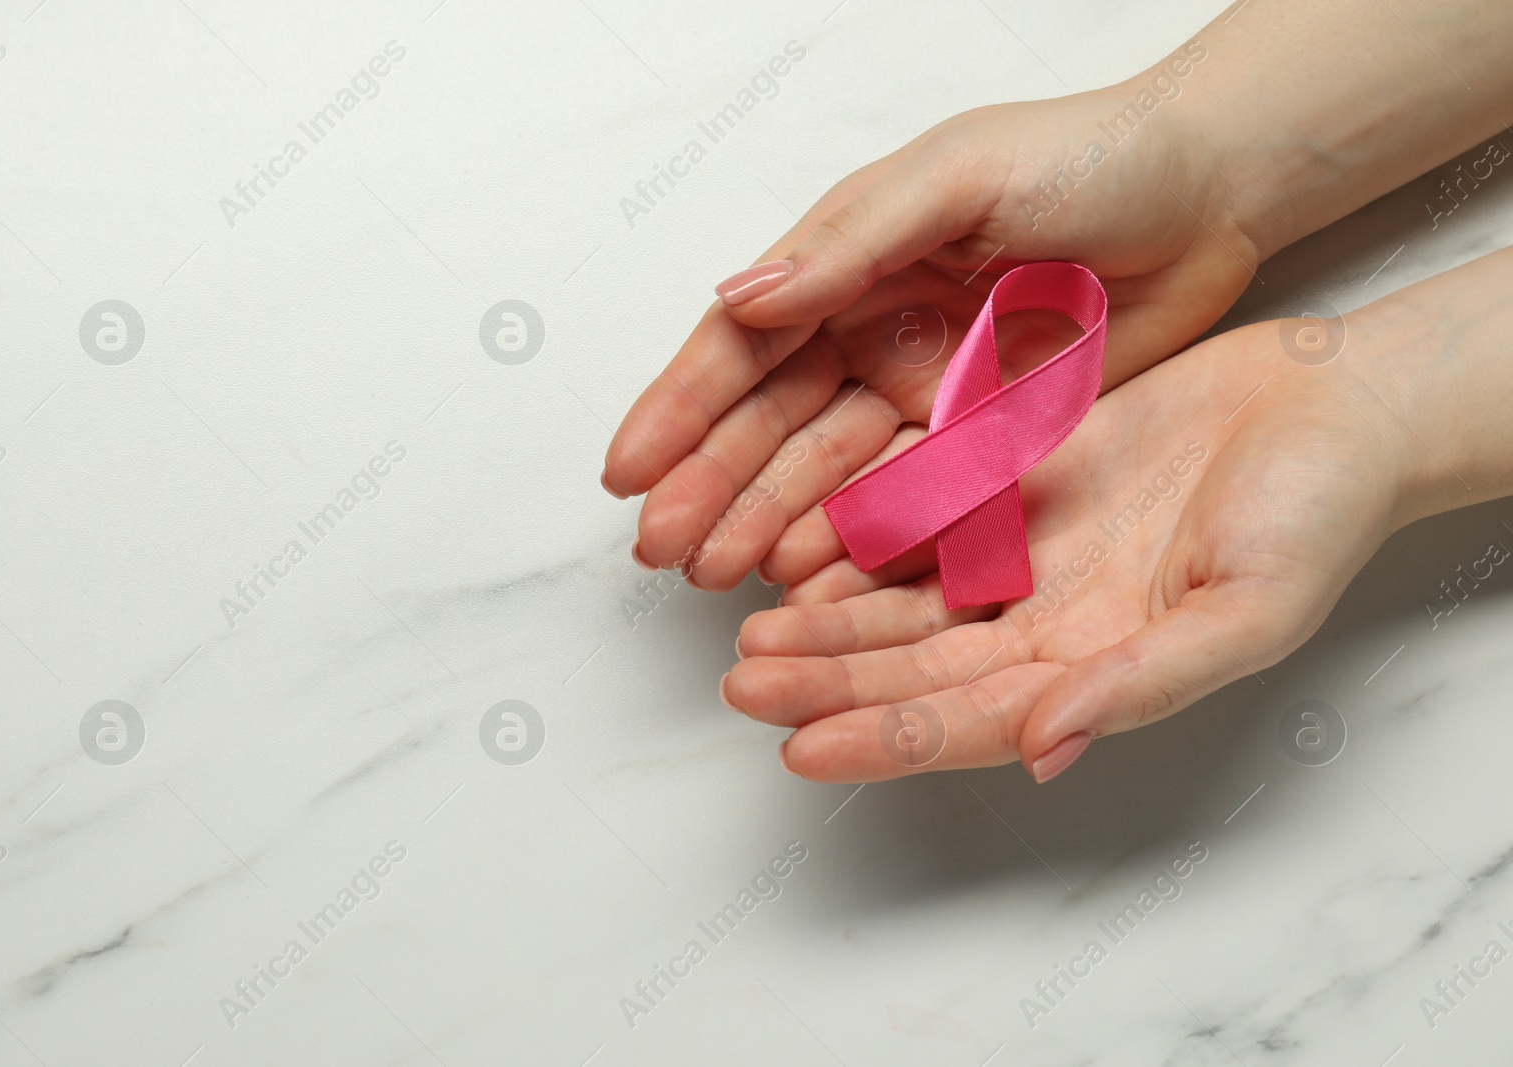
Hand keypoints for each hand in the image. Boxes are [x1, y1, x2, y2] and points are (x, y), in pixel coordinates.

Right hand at [604, 71, 1261, 591]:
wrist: (1213, 192)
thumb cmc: (1088, 156)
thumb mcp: (955, 179)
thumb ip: (848, 246)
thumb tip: (740, 299)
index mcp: (849, 262)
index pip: (743, 345)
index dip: (680, 408)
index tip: (627, 470)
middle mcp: (873, 330)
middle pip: (772, 423)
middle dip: (710, 485)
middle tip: (659, 549)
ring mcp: (926, 389)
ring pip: (828, 471)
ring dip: (767, 522)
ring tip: (715, 574)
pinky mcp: (986, 437)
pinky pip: (911, 498)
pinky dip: (857, 538)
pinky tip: (808, 574)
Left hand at [720, 317, 1423, 782]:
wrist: (1332, 401)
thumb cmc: (1317, 511)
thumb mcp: (1247, 609)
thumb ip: (1143, 681)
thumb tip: (1044, 748)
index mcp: (1096, 670)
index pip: (968, 723)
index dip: (885, 740)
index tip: (802, 749)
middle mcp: (1047, 624)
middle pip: (914, 670)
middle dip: (828, 682)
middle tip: (743, 683)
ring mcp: (1025, 556)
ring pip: (902, 604)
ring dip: (826, 621)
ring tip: (749, 631)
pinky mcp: (1012, 484)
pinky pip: (919, 519)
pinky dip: (859, 537)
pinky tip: (799, 547)